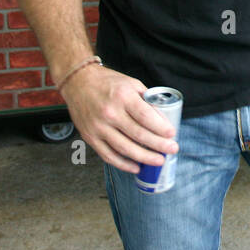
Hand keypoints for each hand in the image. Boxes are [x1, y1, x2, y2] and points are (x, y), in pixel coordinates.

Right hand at [60, 64, 177, 172]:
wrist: (78, 82)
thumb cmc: (107, 82)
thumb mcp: (131, 83)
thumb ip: (147, 100)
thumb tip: (163, 119)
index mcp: (122, 97)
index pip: (145, 117)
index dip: (161, 128)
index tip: (172, 134)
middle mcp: (109, 113)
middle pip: (138, 135)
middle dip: (158, 145)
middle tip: (172, 149)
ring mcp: (98, 127)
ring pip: (125, 148)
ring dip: (145, 157)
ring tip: (159, 160)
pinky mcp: (90, 137)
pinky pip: (108, 156)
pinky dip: (124, 164)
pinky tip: (136, 166)